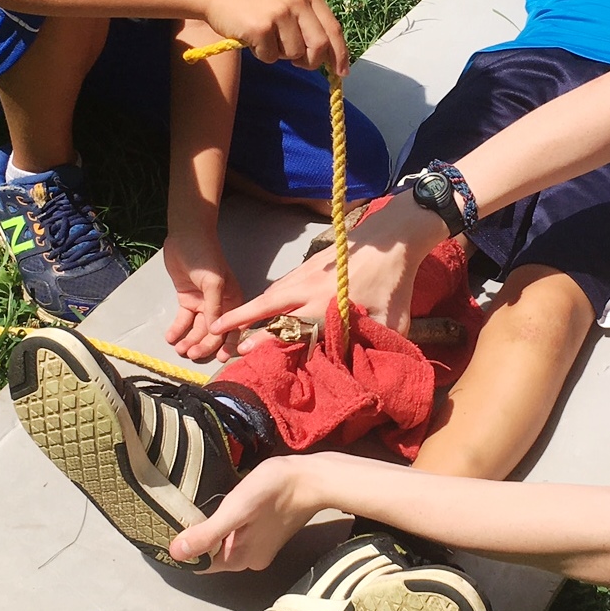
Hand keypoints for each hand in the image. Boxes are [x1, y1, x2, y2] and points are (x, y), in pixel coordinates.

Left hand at [163, 229, 245, 362]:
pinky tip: (171, 338)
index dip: (228, 344)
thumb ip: (214, 307)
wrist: (186, 236)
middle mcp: (220, 306)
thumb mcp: (213, 282)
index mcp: (233, 300)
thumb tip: (215, 331)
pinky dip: (178, 330)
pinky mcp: (187, 300)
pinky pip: (183, 320)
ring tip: (179, 349)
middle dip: (203, 345)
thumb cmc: (205, 256)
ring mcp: (202, 304)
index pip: (233, 327)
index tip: (220, 359)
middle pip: (213, 332)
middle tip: (191, 354)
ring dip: (189, 340)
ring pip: (198, 329)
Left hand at [168, 456, 320, 570]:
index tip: (175, 524)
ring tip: (208, 505)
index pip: (200, 562)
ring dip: (214, 528)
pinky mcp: (268, 534)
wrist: (312, 478)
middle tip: (189, 509)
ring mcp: (261, 548)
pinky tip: (230, 506)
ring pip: (224, 543)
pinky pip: (238, 535)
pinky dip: (229, 523)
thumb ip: (207, 534)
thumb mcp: (235, 510)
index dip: (185, 546)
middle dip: (200, 536)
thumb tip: (175, 553)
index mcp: (240, 560)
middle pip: (212, 554)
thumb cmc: (274, 490)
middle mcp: (250, 561)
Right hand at [204, 0, 349, 73]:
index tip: (341, 72)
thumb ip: (307, 20)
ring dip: (280, 54)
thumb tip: (327, 55)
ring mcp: (279, 13)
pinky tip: (251, 37)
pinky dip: (261, 54)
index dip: (339, 53)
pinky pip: (271, 56)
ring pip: (294, 54)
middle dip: (311, 61)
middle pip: (319, 46)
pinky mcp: (261, 27)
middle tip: (298, 63)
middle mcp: (297, 1)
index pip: (333, 29)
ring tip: (265, 37)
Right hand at [212, 193, 443, 336]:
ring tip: (228, 319)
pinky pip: (282, 283)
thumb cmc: (395, 284)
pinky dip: (266, 295)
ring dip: (249, 306)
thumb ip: (373, 346)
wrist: (393, 238)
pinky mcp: (310, 263)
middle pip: (267, 304)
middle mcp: (311, 288)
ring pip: (272, 292)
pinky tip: (261, 304)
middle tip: (214, 329)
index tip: (243, 351)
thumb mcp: (392, 322)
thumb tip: (364, 372)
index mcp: (328, 306)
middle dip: (240, 317)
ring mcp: (308, 273)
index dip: (266, 340)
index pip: (290, 327)